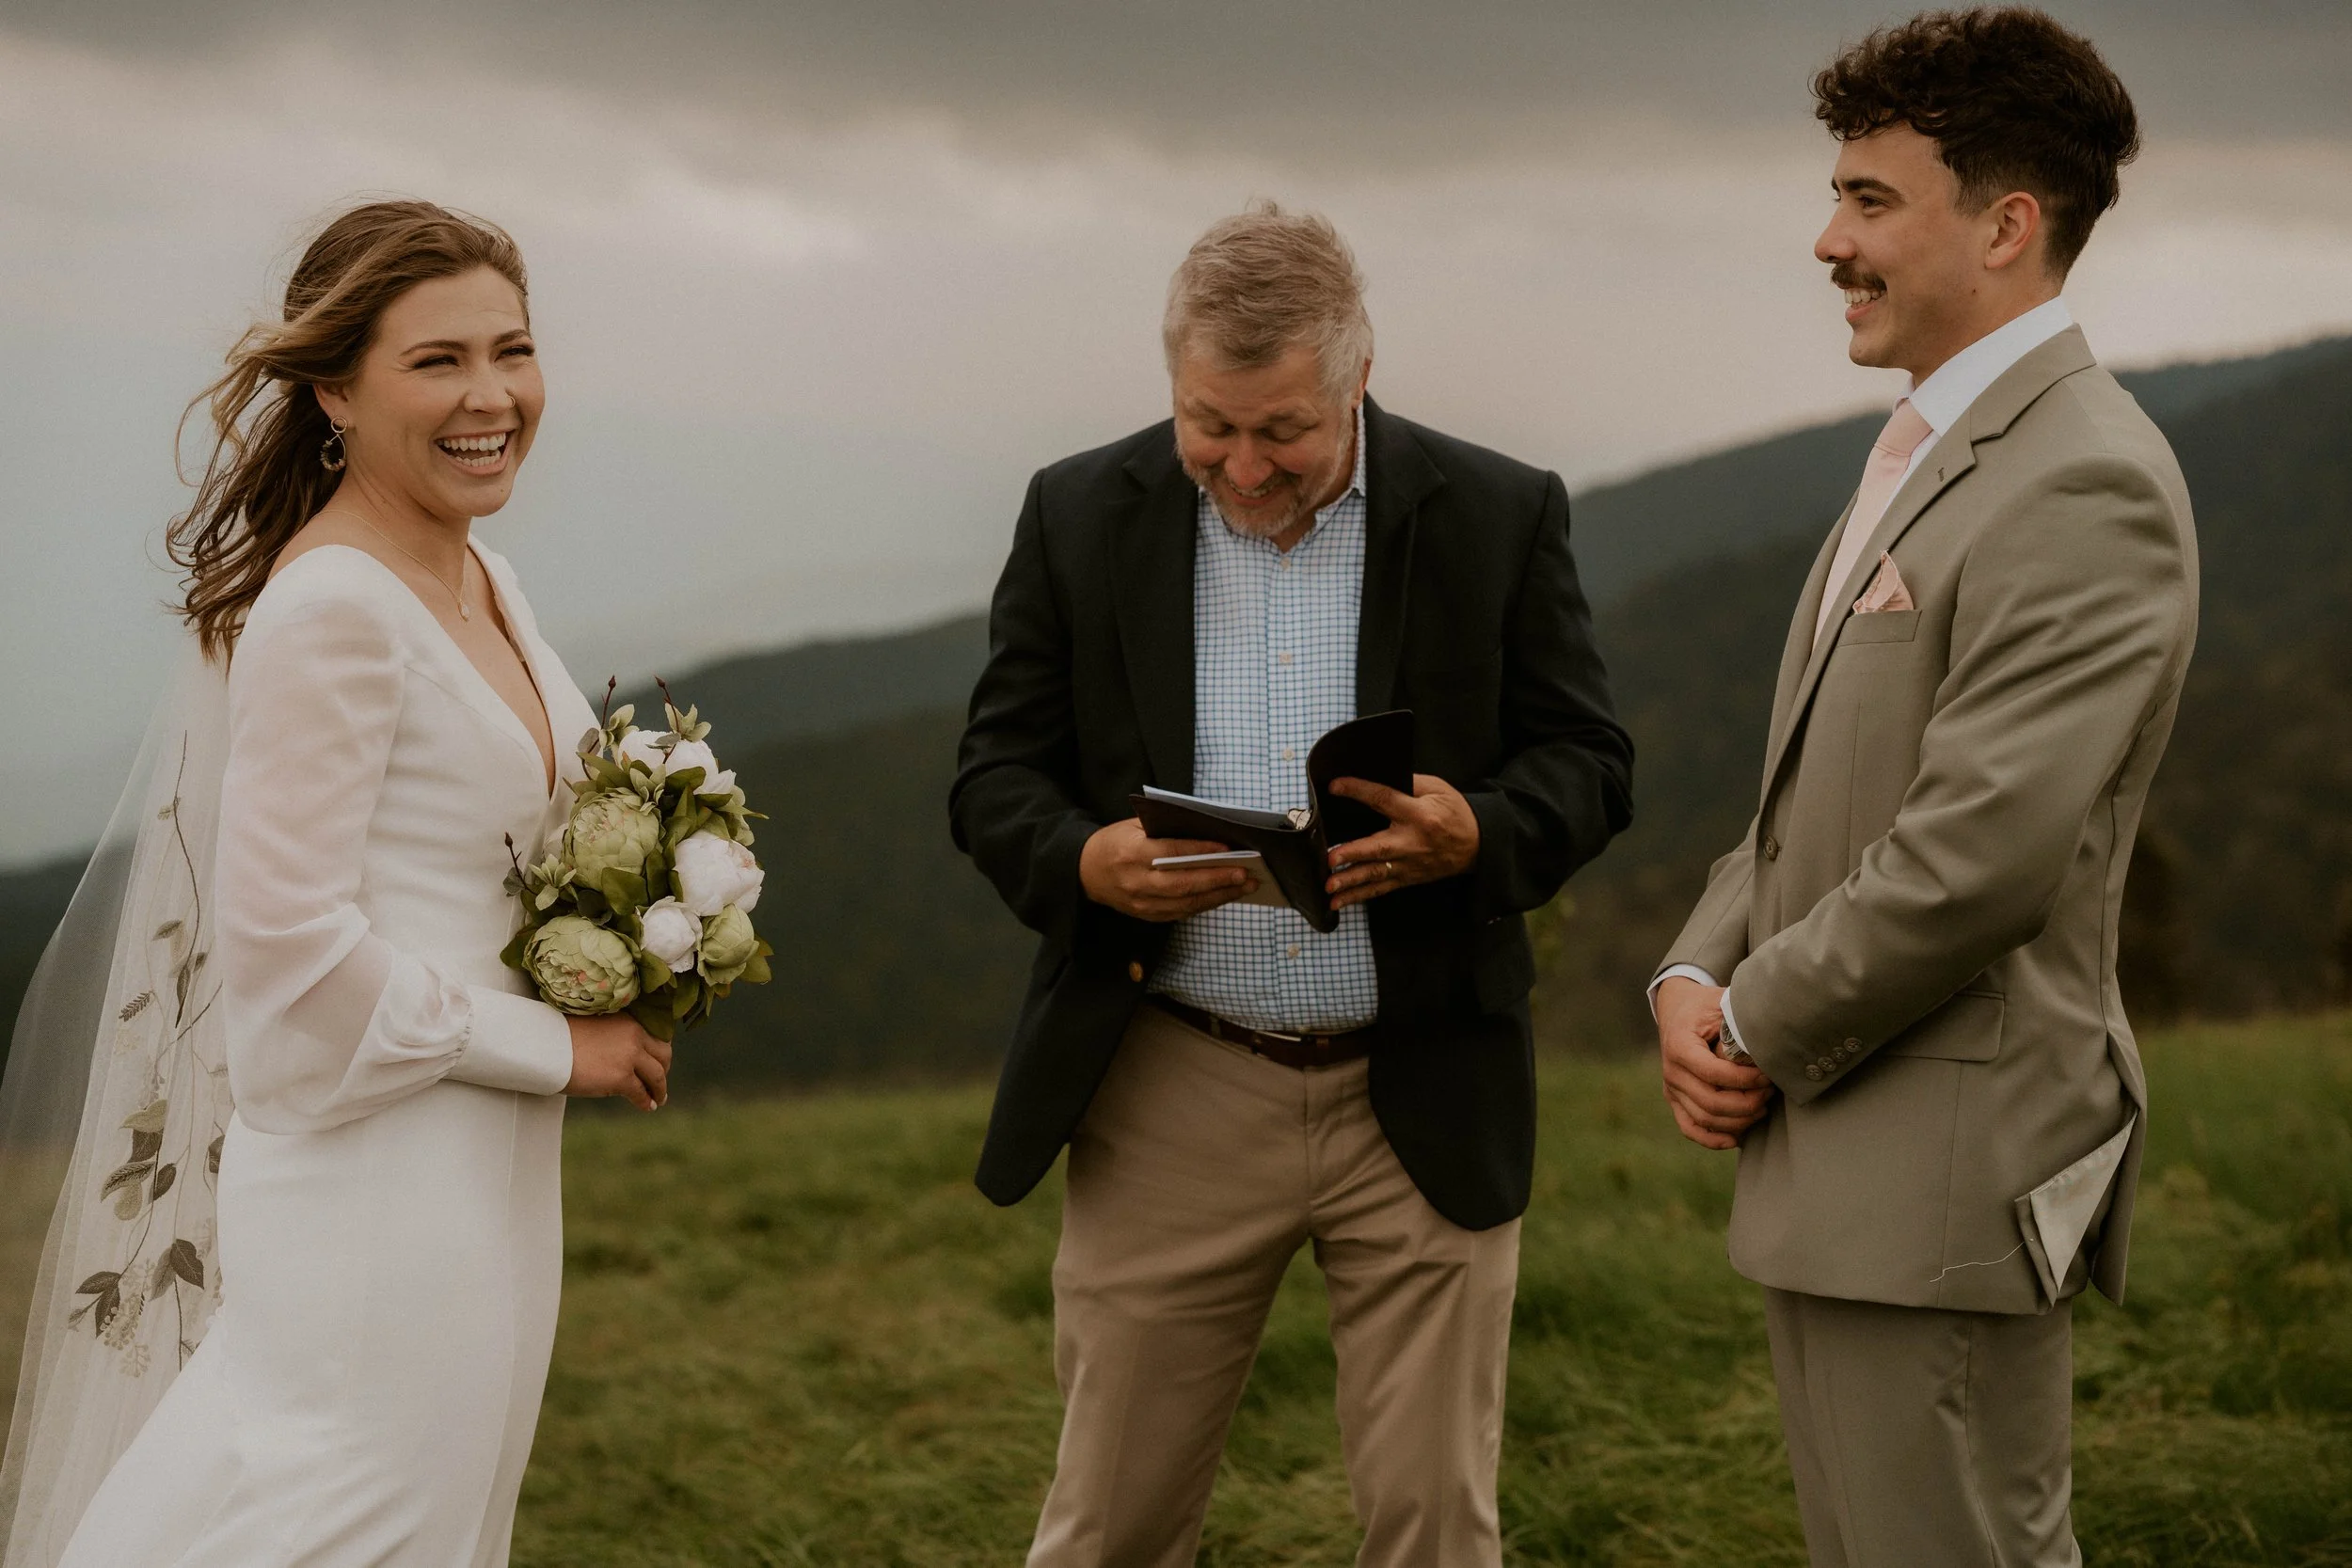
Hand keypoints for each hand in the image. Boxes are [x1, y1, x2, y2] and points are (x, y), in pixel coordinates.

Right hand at [565, 1013, 671, 1110]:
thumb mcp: (598, 1027)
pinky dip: (646, 1101)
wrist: (545, 1045)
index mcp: (630, 1021)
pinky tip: (647, 1106)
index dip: (659, 1052)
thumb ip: (616, 1036)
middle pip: (663, 1055)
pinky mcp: (620, 1078)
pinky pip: (640, 1093)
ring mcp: (629, 1058)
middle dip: (664, 1070)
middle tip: (659, 1082)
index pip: (657, 1036)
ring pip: (656, 1076)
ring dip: (659, 1090)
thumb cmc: (563, 1036)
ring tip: (658, 1099)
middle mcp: (634, 1037)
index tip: (660, 1062)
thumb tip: (627, 1055)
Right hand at [1079, 818, 1257, 921]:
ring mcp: (1141, 903)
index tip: (1229, 849)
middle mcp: (1136, 881)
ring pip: (1186, 903)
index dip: (1201, 852)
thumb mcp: (1133, 826)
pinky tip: (1224, 896)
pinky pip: (1181, 913)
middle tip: (1246, 874)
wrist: (1085, 872)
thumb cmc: (1115, 842)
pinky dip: (1205, 904)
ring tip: (1245, 886)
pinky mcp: (1146, 916)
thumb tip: (1207, 832)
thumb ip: (1165, 828)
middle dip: (1218, 879)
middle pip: (1183, 884)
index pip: (1172, 853)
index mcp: (1131, 852)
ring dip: (1219, 896)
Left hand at [1323, 774, 1479, 909]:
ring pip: (1376, 874)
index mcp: (1418, 814)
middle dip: (1353, 853)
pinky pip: (1381, 889)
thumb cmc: (1456, 813)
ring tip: (1329, 887)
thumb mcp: (1438, 789)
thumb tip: (1380, 775)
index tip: (1335, 786)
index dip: (1358, 791)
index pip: (1384, 799)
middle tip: (1330, 858)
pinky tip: (1338, 902)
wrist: (1479, 844)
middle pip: (1379, 847)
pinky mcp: (1408, 878)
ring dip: (1351, 882)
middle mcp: (1412, 841)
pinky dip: (1359, 896)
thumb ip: (1410, 783)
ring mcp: (1409, 864)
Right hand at [1654, 976, 1772, 1149]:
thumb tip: (1772, 1041)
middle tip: (1769, 1093)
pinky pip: (1690, 1128)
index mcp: (1680, 1045)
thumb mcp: (1722, 1003)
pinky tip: (1737, 1139)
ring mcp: (1671, 1089)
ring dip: (1738, 1120)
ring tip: (1762, 1107)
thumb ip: (1742, 1021)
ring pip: (1705, 1119)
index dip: (1744, 1080)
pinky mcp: (1675, 1100)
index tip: (1767, 1076)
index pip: (1713, 1073)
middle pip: (1710, 1102)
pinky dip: (1713, 1139)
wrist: (1677, 1008)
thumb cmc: (1705, 1006)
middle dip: (1747, 1103)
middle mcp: (1672, 1071)